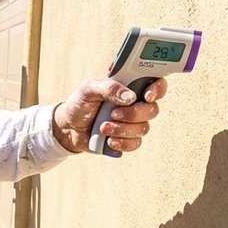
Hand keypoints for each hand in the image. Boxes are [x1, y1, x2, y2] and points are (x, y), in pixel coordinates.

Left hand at [52, 77, 166, 152]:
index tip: (147, 96)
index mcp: (130, 86)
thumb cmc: (80, 103)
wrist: (69, 127)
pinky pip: (135, 143)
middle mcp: (136, 104)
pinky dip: (122, 143)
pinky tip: (108, 140)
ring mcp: (133, 123)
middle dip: (133, 114)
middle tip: (113, 114)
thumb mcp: (88, 89)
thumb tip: (130, 97)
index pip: (155, 83)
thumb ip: (108, 87)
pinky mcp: (128, 139)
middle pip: (153, 109)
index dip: (158, 89)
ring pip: (144, 128)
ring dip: (122, 129)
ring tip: (102, 127)